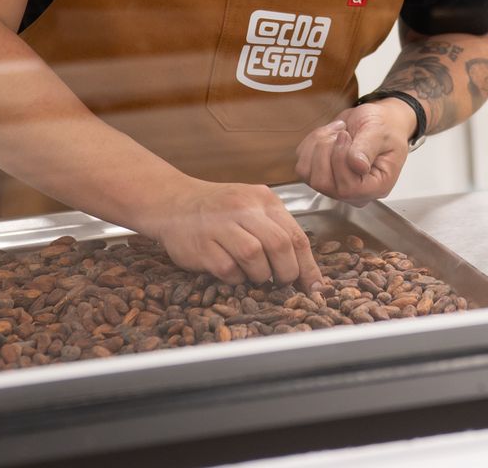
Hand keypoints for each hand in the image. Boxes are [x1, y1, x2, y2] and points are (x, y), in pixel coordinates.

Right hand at [138, 180, 324, 288]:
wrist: (173, 201)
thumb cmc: (219, 210)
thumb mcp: (252, 208)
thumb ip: (277, 231)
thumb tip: (306, 273)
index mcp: (263, 199)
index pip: (296, 235)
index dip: (308, 267)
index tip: (315, 288)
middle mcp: (243, 208)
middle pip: (279, 245)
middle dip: (286, 272)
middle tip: (282, 283)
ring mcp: (220, 225)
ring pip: (255, 256)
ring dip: (260, 275)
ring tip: (255, 275)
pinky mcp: (201, 244)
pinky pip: (228, 269)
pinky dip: (235, 278)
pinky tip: (232, 272)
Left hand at [293, 98, 417, 203]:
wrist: (378, 120)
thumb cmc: (385, 127)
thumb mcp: (380, 132)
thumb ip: (368, 148)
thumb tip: (356, 165)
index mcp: (376, 187)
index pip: (348, 189)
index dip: (339, 160)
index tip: (346, 136)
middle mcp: (354, 193)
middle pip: (322, 183)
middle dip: (326, 150)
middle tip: (342, 132)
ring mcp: (335, 186)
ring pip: (307, 173)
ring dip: (318, 144)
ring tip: (337, 131)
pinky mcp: (320, 175)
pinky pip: (302, 163)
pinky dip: (310, 143)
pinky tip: (329, 134)